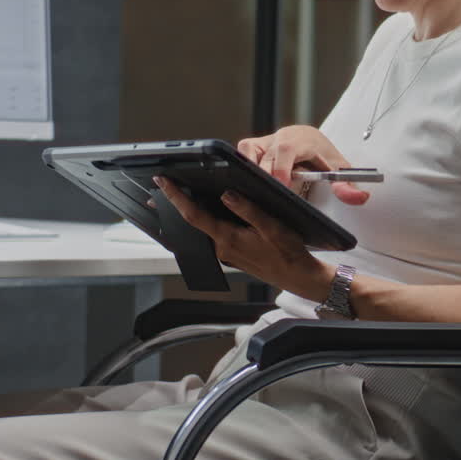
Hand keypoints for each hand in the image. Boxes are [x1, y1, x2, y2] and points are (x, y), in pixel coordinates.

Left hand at [153, 175, 333, 301]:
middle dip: (177, 202)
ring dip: (193, 210)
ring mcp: (225, 253)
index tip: (163, 183)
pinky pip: (214, 234)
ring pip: (203, 227)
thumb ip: (248, 210)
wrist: (298, 276)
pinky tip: (211, 209)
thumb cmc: (288, 254)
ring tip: (183, 192)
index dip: (175, 197)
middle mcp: (222, 248)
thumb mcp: (272, 227)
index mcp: (228, 239)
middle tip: (165, 183)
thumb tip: (227, 195)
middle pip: (193, 221)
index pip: (193, 215)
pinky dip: (207, 220)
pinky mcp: (231, 254)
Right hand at [238, 125, 368, 205]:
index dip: (281, 167)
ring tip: (254, 190)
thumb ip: (347, 186)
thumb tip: (362, 198)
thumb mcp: (339, 171)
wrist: (312, 140)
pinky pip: (241, 152)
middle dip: (265, 175)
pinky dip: (240, 165)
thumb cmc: (324, 158)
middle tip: (268, 196)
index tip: (281, 185)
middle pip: (266, 155)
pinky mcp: (253, 145)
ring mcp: (265, 140)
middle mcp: (281, 137)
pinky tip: (246, 183)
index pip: (287, 150)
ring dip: (250, 170)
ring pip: (248, 151)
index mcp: (302, 140)